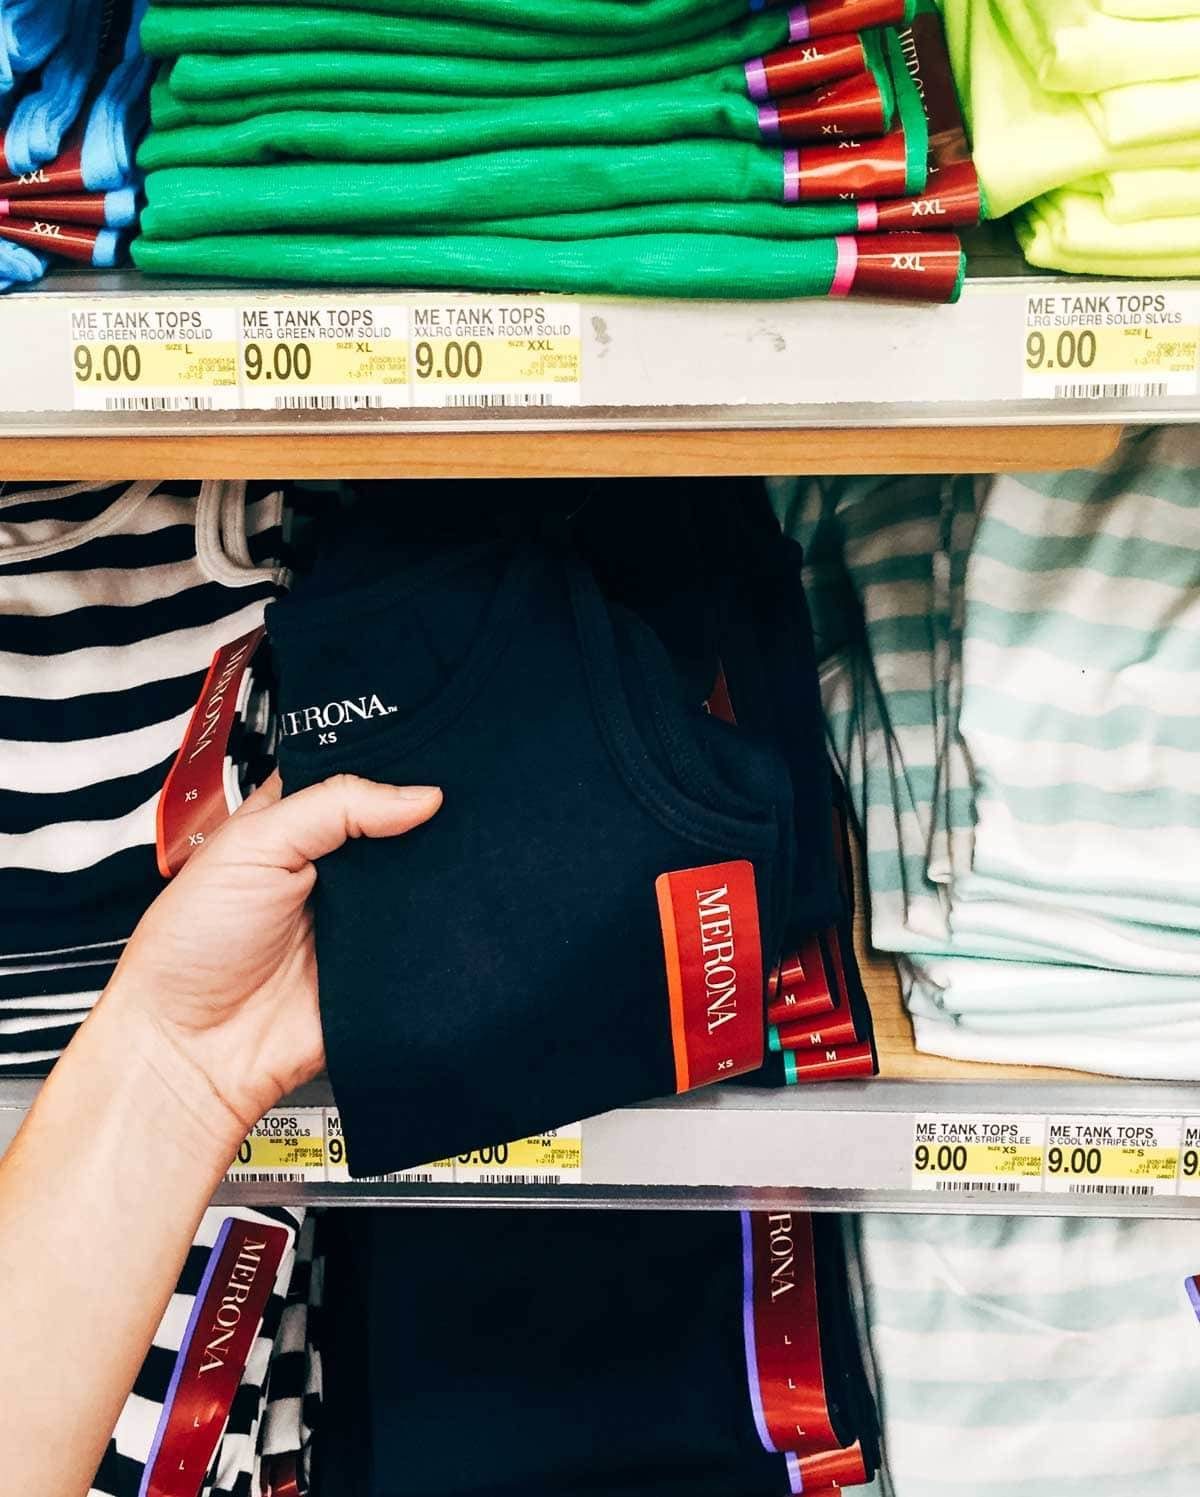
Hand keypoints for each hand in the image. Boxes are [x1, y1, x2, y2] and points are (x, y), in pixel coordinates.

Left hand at [102, 773, 441, 1147]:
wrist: (196, 1048)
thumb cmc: (193, 945)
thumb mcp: (254, 845)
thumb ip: (335, 807)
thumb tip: (421, 795)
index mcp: (298, 821)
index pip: (360, 773)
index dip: (395, 764)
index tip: (435, 754)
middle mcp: (336, 865)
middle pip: (403, 824)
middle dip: (430, 815)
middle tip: (457, 803)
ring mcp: (365, 916)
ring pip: (428, 879)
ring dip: (444, 870)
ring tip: (461, 854)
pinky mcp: (388, 964)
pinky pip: (436, 938)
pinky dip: (450, 926)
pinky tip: (457, 908)